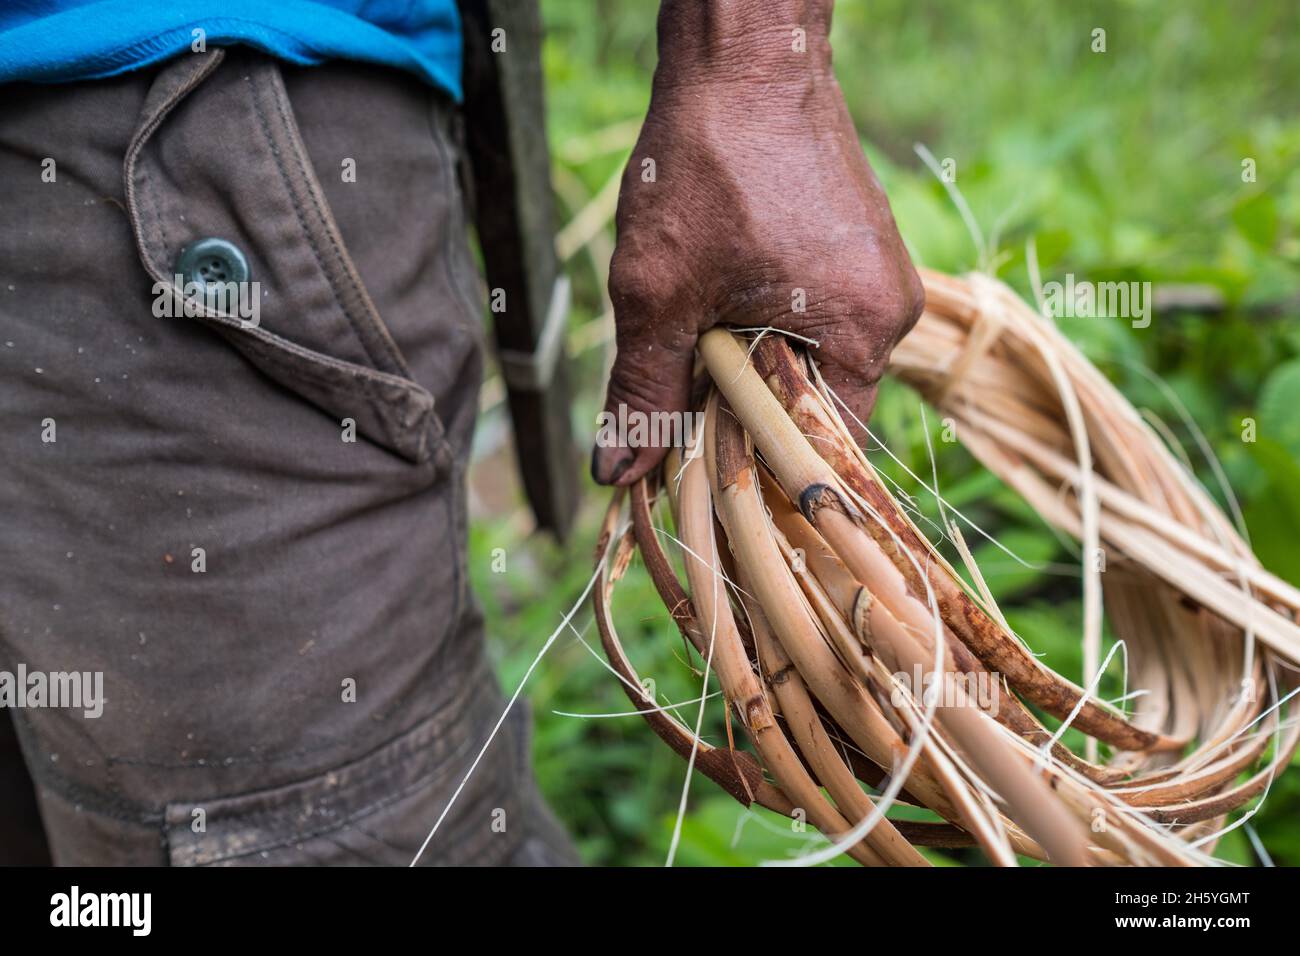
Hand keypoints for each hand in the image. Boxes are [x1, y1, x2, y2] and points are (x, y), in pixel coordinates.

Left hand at [591, 0, 923, 485]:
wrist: (743, 51)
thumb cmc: (706, 161)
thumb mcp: (658, 292)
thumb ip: (642, 389)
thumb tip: (615, 474)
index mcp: (864, 331)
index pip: (821, 450)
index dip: (756, 473)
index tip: (698, 484)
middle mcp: (889, 309)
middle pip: (811, 408)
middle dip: (741, 421)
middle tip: (674, 423)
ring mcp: (876, 275)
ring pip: (804, 363)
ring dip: (744, 374)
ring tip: (688, 359)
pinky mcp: (853, 248)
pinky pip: (809, 320)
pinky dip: (759, 332)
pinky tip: (711, 317)